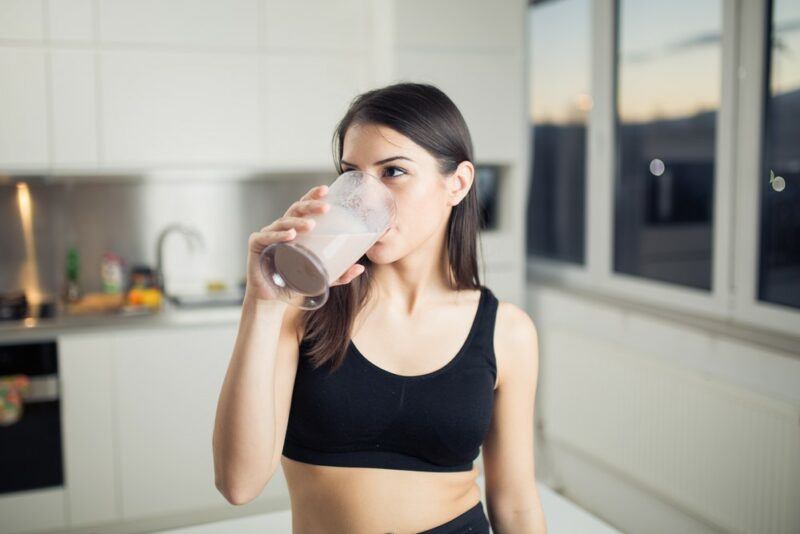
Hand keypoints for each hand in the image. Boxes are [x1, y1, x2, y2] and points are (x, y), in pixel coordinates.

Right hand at [244, 184, 366, 301]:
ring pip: (283, 222)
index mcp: (294, 229)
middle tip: (326, 208)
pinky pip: (267, 237)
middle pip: (295, 210)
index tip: (326, 189)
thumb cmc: (294, 282)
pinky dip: (278, 235)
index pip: (304, 207)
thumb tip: (361, 268)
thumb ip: (339, 273)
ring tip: (311, 225)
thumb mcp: (321, 277)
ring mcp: (267, 235)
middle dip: (310, 206)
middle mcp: (281, 228)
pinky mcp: (256, 246)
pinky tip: (290, 236)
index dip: (313, 196)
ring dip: (297, 222)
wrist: (271, 300)